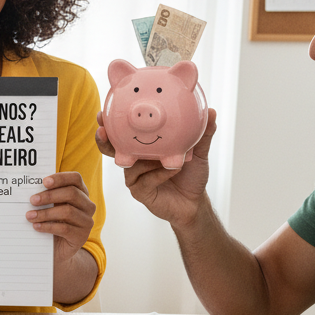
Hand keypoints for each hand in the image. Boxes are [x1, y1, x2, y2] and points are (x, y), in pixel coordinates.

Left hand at [26, 171, 96, 264]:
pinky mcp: (81, 236)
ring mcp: (87, 222)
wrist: (58, 250)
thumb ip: (46, 196)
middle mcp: (87, 206)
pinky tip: (36, 227)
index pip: (75, 179)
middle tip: (32, 200)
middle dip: (49, 196)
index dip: (60, 178)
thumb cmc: (52, 223)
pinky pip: (65, 229)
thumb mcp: (50, 207)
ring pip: (68, 212)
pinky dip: (48, 226)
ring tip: (30, 216)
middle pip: (72, 194)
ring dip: (45, 213)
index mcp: (81, 193)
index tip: (44, 182)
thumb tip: (30, 187)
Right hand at [97, 108, 217, 228]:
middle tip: (103, 129)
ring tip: (155, 154)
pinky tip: (174, 169)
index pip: (124, 134)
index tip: (103, 111)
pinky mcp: (140, 191)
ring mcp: (135, 177)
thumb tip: (212, 111)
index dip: (112, 123)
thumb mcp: (199, 151)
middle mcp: (135, 162)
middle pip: (113, 148)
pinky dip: (160, 173)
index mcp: (144, 148)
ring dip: (143, 158)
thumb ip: (203, 133)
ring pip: (130, 164)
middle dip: (105, 138)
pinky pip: (145, 179)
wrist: (195, 203)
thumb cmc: (192, 176)